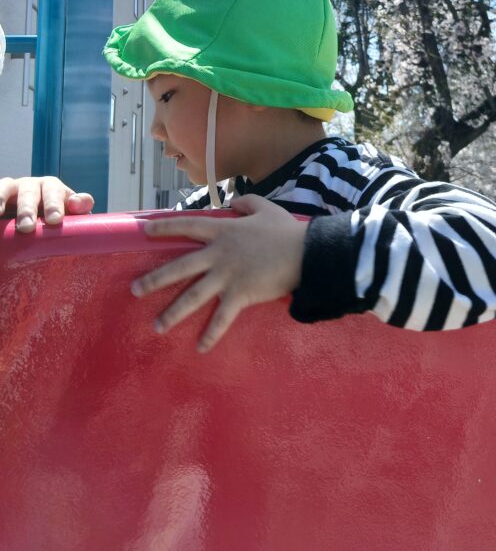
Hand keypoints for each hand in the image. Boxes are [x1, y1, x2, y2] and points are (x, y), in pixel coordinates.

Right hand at [0, 176, 94, 231]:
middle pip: (29, 193)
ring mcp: (11, 189)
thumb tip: (77, 203)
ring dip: (2, 200)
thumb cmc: (56, 217)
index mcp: (52, 187)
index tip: (54, 220)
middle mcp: (30, 185)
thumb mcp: (70, 214)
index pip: (54, 192)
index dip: (54, 205)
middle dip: (28, 209)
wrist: (36, 220)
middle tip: (27, 227)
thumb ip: (80, 208)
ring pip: (6, 189)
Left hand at [131, 195, 308, 352]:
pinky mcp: (240, 295)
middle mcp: (218, 254)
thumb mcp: (265, 208)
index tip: (144, 230)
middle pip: (179, 267)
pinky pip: (222, 318)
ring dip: (173, 312)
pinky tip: (200, 348)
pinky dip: (211, 334)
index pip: (186, 226)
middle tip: (134, 289)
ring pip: (192, 296)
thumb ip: (246, 203)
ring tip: (157, 326)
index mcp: (223, 231)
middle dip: (155, 279)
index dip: (164, 227)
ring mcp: (227, 276)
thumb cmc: (286, 230)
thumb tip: (232, 204)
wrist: (305, 252)